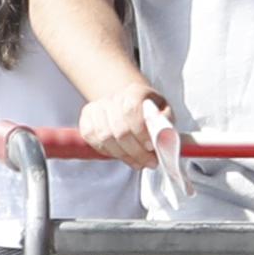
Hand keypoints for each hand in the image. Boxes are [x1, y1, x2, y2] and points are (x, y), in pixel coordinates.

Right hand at [64, 74, 183, 173]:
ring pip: (106, 138)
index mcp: (134, 92)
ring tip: (139, 162)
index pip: (132, 110)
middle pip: (120, 129)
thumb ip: (166, 122)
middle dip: (137, 151)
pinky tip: (123, 155)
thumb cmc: (147, 111)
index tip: (151, 147)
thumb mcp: (163, 111)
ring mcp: (96, 109)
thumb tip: (167, 137)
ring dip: (124, 155)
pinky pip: (95, 142)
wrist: (126, 103)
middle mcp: (112, 98)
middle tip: (150, 162)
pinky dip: (110, 153)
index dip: (141, 131)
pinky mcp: (86, 121)